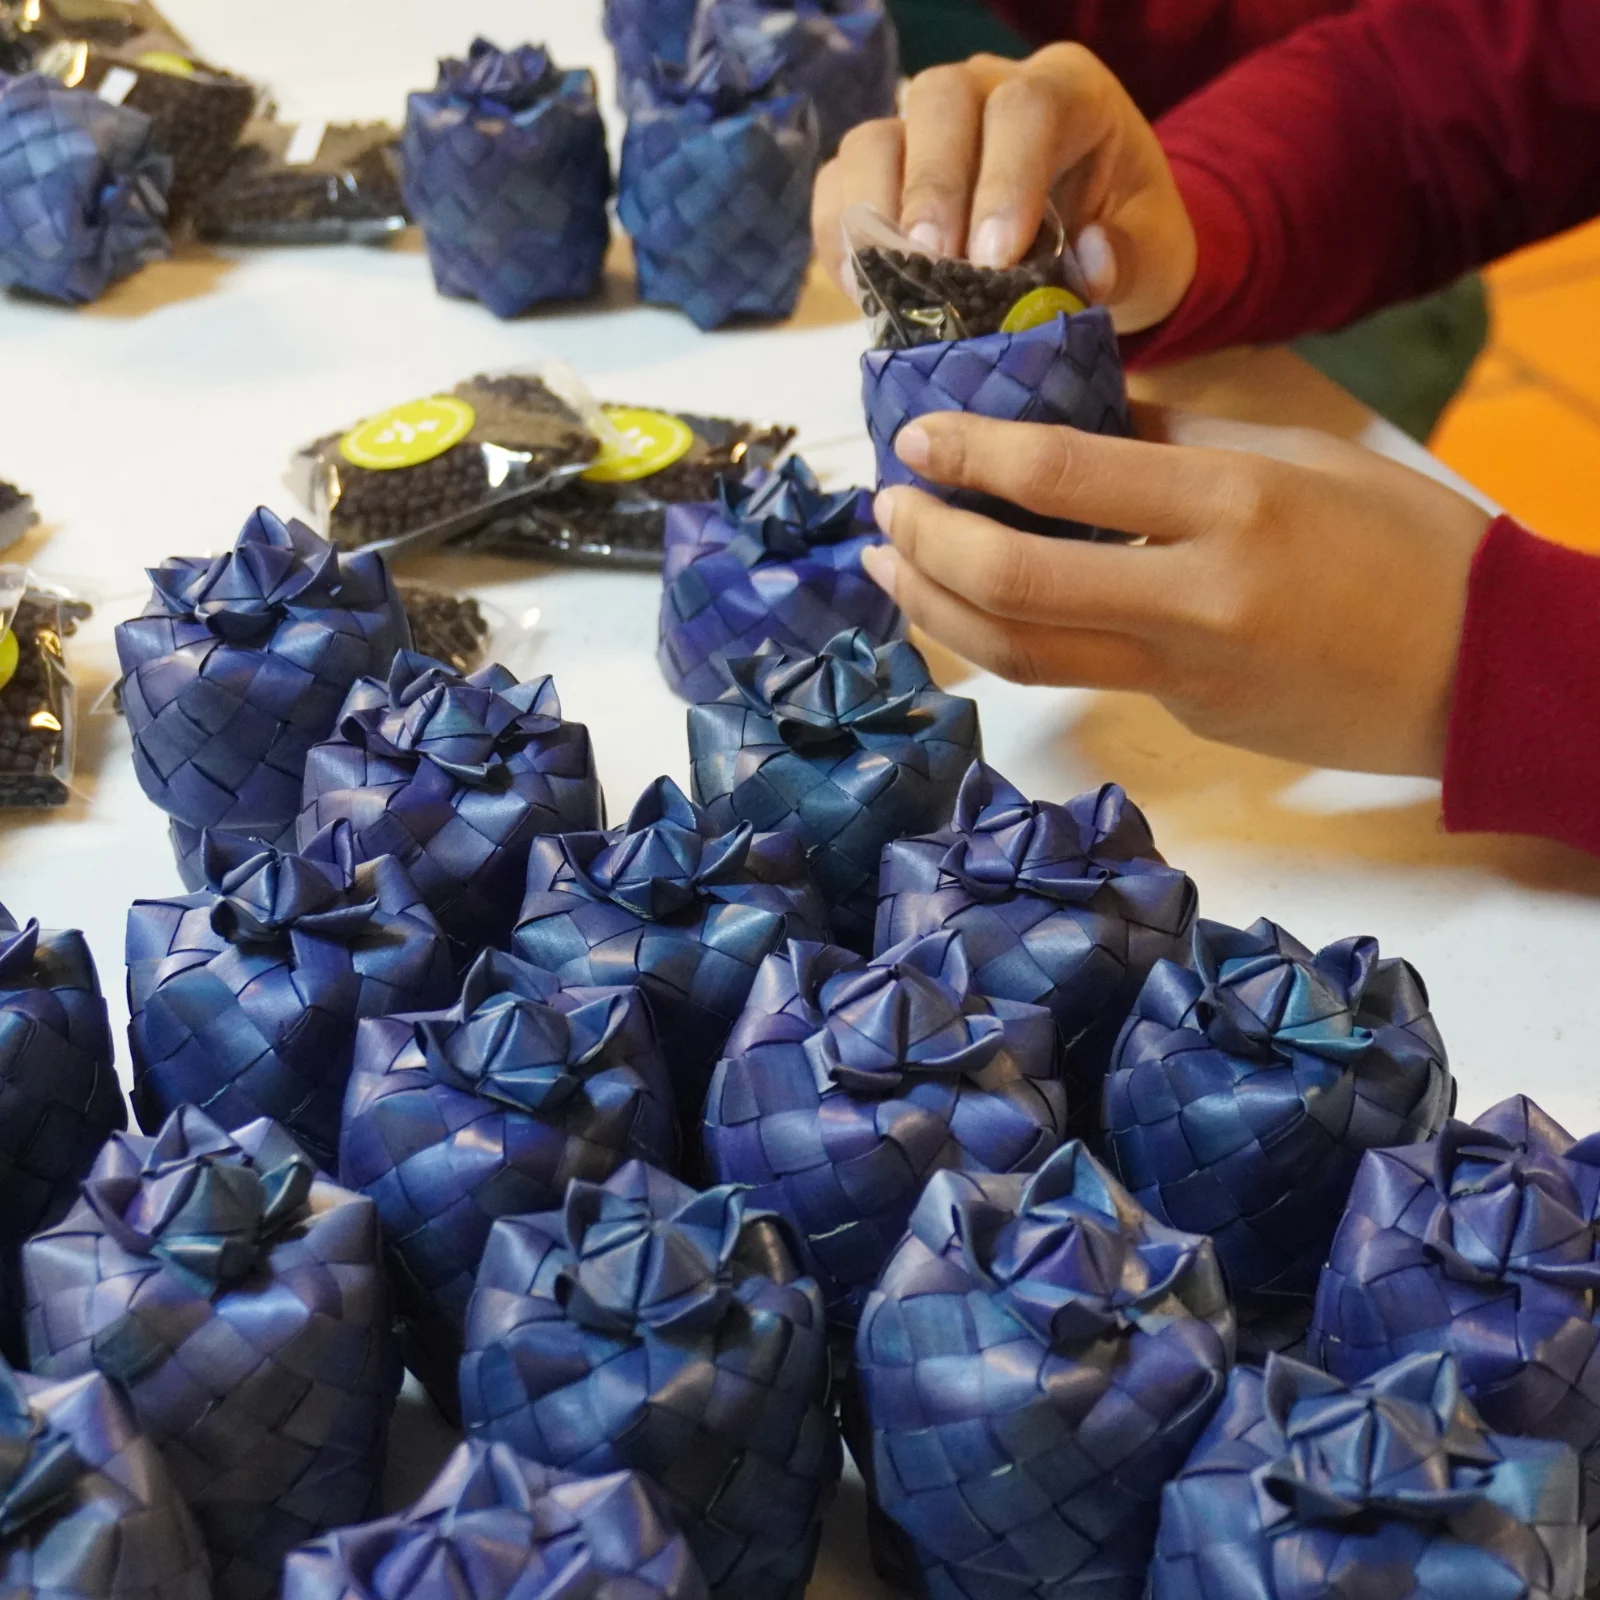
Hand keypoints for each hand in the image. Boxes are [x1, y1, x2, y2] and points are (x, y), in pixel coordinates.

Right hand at [811, 45, 1196, 332]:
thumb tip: (1091, 265)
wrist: (1094, 245)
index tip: (996, 257)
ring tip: (888, 280)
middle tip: (934, 264)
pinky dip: (839, 237)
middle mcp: (988, 89)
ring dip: (872, 209)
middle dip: (932, 187)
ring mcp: (926, 128)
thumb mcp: (1155, 253)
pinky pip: (839, 187)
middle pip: (939, 102)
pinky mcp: (884, 174)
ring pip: (874, 135)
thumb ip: (1130, 259)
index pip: (1027, 106)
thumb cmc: (1125, 237)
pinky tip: (862, 288)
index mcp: (1068, 93)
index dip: (1006, 178)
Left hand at [862, 410, 1493, 775]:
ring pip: (1025, 655)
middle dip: (929, 544)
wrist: (1484, 674)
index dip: (970, 455)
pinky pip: (1080, 672)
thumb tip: (1077, 418)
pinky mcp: (1186, 717)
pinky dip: (1012, 637)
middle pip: (1017, 586)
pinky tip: (976, 604)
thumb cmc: (1408, 547)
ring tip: (892, 567)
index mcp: (1234, 506)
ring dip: (939, 610)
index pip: (1064, 477)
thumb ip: (1176, 440)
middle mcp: (1198, 599)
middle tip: (885, 508)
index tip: (915, 437)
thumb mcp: (1301, 458)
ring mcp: (1187, 675)